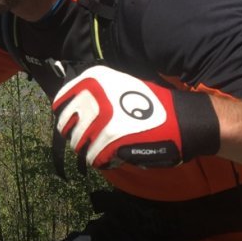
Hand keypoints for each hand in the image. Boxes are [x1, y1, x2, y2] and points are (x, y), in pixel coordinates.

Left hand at [52, 65, 218, 168]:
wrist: (181, 121)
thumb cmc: (152, 106)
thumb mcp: (120, 86)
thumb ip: (94, 94)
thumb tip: (70, 109)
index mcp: (94, 79)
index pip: (60, 101)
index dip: (64, 116)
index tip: (73, 123)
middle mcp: (93, 94)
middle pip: (66, 126)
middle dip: (78, 136)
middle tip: (94, 140)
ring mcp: (100, 117)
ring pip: (78, 144)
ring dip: (91, 150)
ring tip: (108, 147)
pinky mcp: (109, 139)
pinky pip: (93, 158)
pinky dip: (104, 161)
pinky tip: (118, 154)